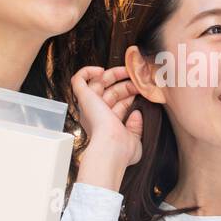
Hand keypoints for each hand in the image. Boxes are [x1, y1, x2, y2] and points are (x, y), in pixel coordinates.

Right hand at [71, 64, 142, 190]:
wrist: (112, 148)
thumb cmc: (122, 150)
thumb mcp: (134, 139)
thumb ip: (136, 127)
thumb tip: (137, 114)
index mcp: (106, 124)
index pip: (117, 105)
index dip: (129, 96)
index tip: (142, 92)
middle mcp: (96, 114)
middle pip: (110, 92)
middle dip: (125, 85)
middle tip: (139, 82)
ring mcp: (89, 105)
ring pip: (98, 83)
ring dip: (114, 75)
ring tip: (128, 71)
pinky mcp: (84, 97)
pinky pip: (78, 79)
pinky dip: (87, 71)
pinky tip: (101, 70)